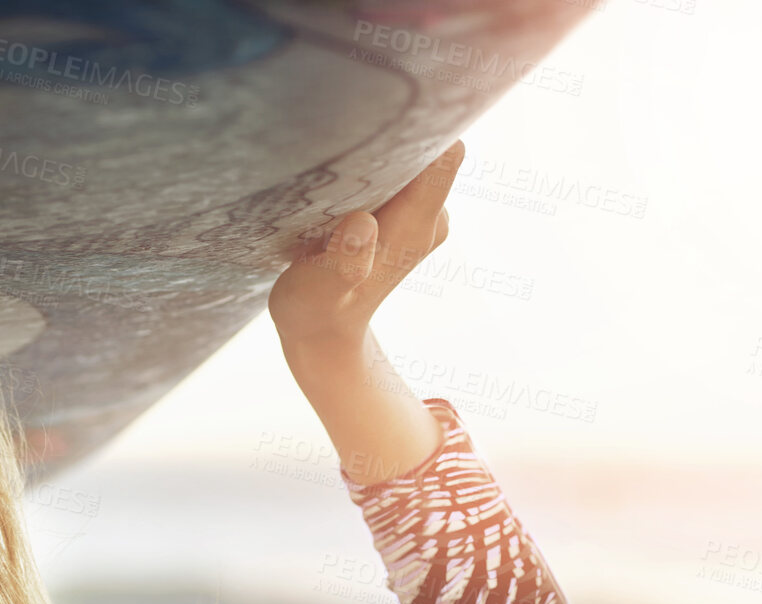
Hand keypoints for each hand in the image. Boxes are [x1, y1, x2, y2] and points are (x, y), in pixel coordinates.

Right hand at [268, 139, 463, 368]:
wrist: (324, 333)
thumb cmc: (316, 311)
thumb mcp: (318, 290)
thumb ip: (345, 261)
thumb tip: (363, 225)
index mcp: (414, 227)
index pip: (445, 155)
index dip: (422, 126)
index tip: (383, 113)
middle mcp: (428, 217)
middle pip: (431, 149)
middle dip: (396, 135)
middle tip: (347, 136)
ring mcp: (420, 216)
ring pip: (414, 160)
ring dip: (382, 153)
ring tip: (340, 164)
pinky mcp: (406, 215)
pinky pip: (401, 173)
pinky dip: (375, 169)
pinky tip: (344, 181)